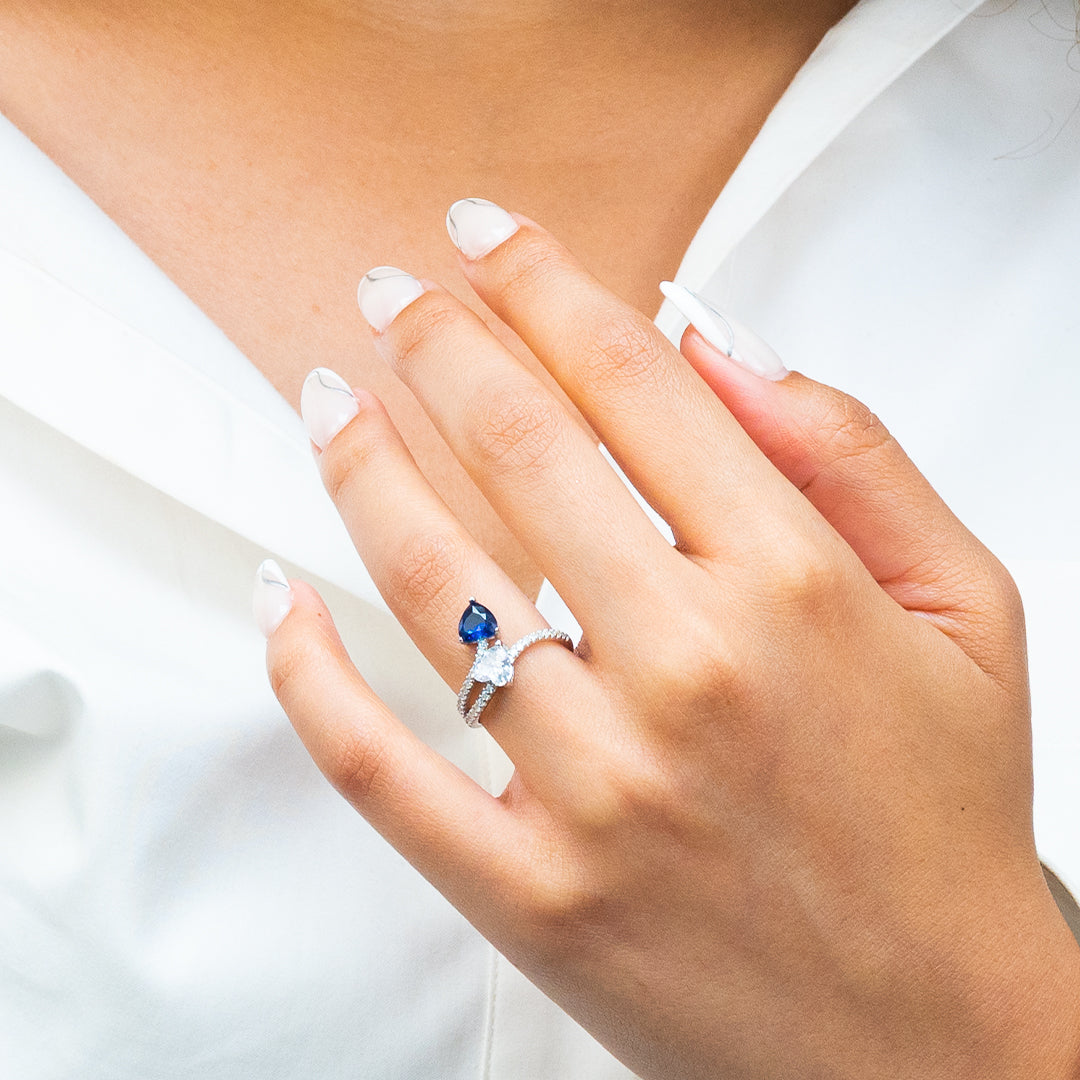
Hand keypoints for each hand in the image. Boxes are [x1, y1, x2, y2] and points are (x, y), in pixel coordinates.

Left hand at [257, 201, 1079, 1078]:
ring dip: (359, 466)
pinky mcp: (529, 891)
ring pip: (431, 582)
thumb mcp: (968, 610)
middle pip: (516, 447)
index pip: (632, 380)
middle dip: (435, 340)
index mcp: (793, 586)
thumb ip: (851, 457)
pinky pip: (375, 762)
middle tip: (388, 291)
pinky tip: (282, 599)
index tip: (486, 236)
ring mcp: (596, 788)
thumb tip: (718, 346)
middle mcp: (686, 670)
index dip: (544, 282)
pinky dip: (306, 674)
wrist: (928, 1041)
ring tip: (326, 400)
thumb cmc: (945, 820)